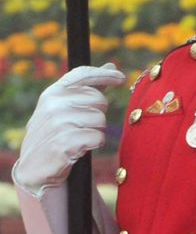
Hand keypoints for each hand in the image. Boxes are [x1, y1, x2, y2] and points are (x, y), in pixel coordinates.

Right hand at [14, 64, 123, 194]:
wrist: (35, 168)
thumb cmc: (56, 134)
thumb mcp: (64, 107)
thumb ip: (87, 88)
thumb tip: (111, 66)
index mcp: (52, 93)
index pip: (83, 75)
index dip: (105, 75)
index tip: (120, 78)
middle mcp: (53, 105)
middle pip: (99, 100)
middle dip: (98, 113)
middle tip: (82, 125)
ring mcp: (58, 123)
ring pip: (100, 119)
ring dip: (96, 130)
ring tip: (78, 137)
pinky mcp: (65, 142)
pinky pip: (99, 137)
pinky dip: (94, 144)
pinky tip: (80, 148)